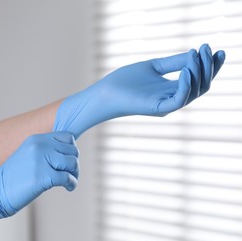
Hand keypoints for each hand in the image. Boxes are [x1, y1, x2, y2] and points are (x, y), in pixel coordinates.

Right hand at [0, 132, 78, 228]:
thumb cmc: (13, 178)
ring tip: (69, 182)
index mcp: (36, 139)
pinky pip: (67, 178)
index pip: (67, 137)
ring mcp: (40, 160)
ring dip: (74, 174)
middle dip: (74, 164)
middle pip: (73, 150)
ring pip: (72, 163)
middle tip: (70, 174)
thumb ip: (45, 150)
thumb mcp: (28, 156)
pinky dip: (71, 184)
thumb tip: (68, 153)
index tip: (67, 161)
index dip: (71, 150)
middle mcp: (39, 146)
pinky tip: (68, 188)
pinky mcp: (42, 176)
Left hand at [54, 44, 225, 138]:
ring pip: (194, 92)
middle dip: (209, 67)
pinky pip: (179, 100)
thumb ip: (173, 63)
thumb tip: (194, 54)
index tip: (217, 50)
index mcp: (172, 90)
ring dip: (199, 72)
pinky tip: (187, 69)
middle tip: (209, 49)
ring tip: (196, 55)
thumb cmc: (125, 81)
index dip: (211, 66)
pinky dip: (186, 85)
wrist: (105, 93)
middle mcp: (173, 99)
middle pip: (202, 86)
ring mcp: (166, 106)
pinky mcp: (158, 109)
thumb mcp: (154, 67)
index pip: (199, 79)